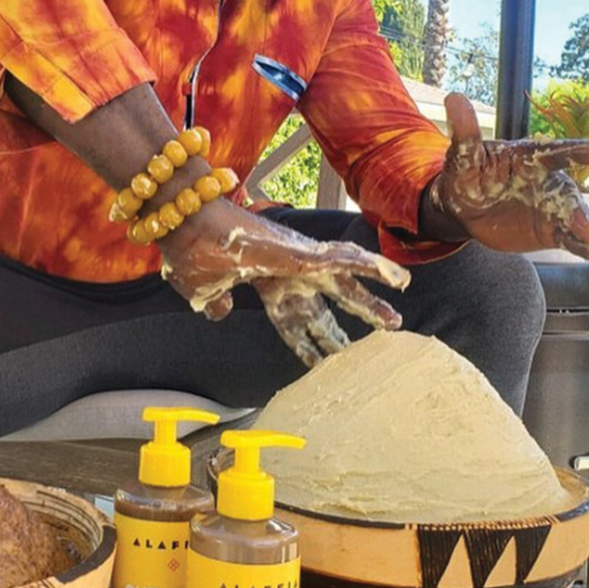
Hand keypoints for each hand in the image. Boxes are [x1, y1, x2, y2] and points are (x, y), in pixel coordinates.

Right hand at [160, 200, 410, 366]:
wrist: (186, 225)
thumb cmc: (190, 254)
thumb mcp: (202, 290)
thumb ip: (214, 304)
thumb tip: (219, 313)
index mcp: (267, 289)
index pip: (296, 325)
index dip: (309, 345)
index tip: (323, 362)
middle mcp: (290, 277)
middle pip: (333, 303)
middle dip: (357, 317)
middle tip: (385, 330)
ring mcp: (300, 264)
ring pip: (348, 283)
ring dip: (374, 298)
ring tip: (402, 311)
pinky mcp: (307, 253)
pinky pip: (349, 261)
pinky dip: (375, 268)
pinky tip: (400, 279)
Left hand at [428, 93, 588, 265]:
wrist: (464, 208)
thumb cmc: (466, 175)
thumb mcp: (463, 156)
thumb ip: (465, 131)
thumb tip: (453, 97)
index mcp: (531, 157)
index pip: (557, 151)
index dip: (581, 151)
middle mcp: (549, 181)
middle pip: (568, 194)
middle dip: (579, 211)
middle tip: (587, 227)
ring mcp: (553, 207)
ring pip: (579, 217)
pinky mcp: (551, 230)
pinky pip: (572, 240)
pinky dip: (588, 249)